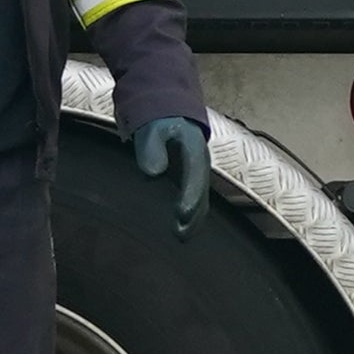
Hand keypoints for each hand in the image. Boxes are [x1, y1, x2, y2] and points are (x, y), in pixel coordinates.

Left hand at [129, 114, 211, 237]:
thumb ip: (151, 149)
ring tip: (180, 237)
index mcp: (194, 148)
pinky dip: (190, 215)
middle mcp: (200, 164)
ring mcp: (198, 173)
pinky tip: (179, 228)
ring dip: (193, 219)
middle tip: (180, 233)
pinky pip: (195, 200)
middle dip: (194, 214)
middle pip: (203, 193)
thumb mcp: (153, 129)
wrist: (171, 115)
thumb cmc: (160, 123)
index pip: (195, 174)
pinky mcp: (191, 180)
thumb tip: (152, 173)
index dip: (190, 195)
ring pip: (202, 200)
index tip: (181, 214)